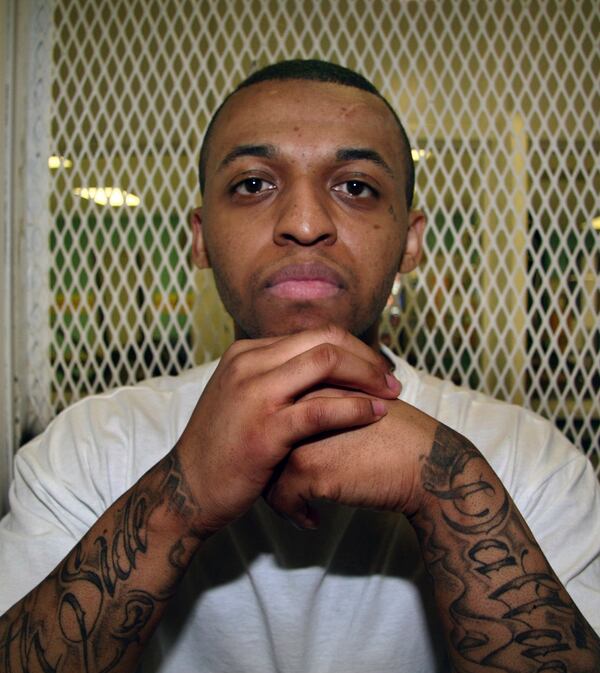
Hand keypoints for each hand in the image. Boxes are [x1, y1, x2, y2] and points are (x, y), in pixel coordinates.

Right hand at [173, 326, 401, 534]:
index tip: (374, 368)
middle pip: (324, 340)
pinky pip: (321, 409)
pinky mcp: (265, 428)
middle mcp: (249, 363)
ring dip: (367, 376)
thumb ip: (272, 377)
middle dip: (365, 357)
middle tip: (390, 380)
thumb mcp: (240, 397)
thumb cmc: (222, 447)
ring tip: (391, 395)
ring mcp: (254, 393)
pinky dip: (355, 408)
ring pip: (326, 362)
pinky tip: (375, 415)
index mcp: (245, 353)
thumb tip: (315, 368)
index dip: (351, 348)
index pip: (312, 334)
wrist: (188, 489)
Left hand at [264, 396, 437, 527]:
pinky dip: (293, 513)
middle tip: (280, 485)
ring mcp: (301, 434)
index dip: (275, 440)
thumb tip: (291, 424)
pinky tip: (311, 519)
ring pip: (266, 471)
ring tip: (296, 504)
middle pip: (264, 439)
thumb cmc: (398, 436)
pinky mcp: (309, 466)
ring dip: (277, 494)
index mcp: (312, 383)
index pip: (273, 412)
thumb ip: (324, 405)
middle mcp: (299, 403)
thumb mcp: (357, 404)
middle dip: (268, 467)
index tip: (282, 460)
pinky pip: (281, 497)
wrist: (428, 462)